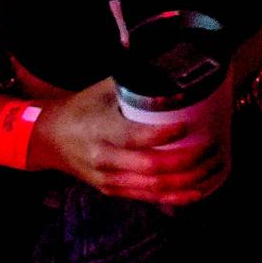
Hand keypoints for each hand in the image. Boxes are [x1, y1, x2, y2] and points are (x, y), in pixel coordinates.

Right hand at [31, 80, 224, 204]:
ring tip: (212, 166)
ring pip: (153, 187)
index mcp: (100, 130)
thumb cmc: (83, 108)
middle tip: (211, 145)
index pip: (135, 137)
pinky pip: (147, 198)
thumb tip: (175, 64)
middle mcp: (104, 159)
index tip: (189, 125)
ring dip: (187, 180)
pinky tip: (197, 190)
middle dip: (187, 160)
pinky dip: (175, 197)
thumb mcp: (104, 89)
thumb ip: (137, 81)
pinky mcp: (114, 191)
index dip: (164, 135)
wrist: (49, 139)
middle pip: (151, 167)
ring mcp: (109, 179)